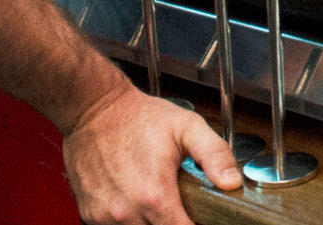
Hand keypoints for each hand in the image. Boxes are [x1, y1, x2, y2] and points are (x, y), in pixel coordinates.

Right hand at [62, 84, 241, 223]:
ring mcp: (106, 216)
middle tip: (177, 204)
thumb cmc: (137, 116)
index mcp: (154, 196)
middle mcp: (127, 212)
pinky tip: (132, 199)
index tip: (199, 216)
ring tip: (154, 199)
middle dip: (173, 223)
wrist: (92, 108)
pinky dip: (128, 219)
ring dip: (150, 222)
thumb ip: (214, 154)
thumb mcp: (186, 126)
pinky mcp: (90, 214)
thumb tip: (232, 183)